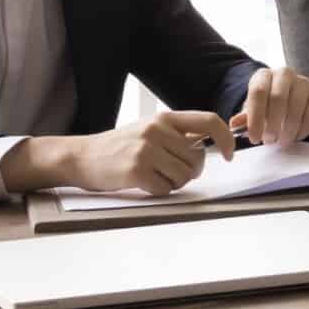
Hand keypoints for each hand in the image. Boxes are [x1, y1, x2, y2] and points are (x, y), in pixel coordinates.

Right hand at [7, 110, 234, 195]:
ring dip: (175, 182)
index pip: (209, 121)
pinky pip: (165, 188)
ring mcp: (146, 150)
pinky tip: (143, 183)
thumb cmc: (121, 146)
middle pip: (198, 157)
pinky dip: (159, 190)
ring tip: (155, 176)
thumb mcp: (150, 130)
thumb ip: (178, 134)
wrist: (81, 156)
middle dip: (191, 171)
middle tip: (174, 173)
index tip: (228, 155)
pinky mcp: (136, 170)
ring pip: (184, 175)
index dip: (225, 139)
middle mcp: (157, 130)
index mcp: (165, 117)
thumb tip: (213, 145)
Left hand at [231, 66, 308, 145]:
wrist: (288, 97)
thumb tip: (235, 124)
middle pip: (278, 97)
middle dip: (273, 124)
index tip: (254, 138)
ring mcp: (304, 81)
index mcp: (263, 76)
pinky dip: (304, 128)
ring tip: (282, 141)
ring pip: (296, 106)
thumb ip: (245, 118)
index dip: (256, 117)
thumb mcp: (253, 110)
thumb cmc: (267, 106)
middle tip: (270, 141)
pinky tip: (296, 136)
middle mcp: (284, 73)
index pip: (258, 92)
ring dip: (289, 128)